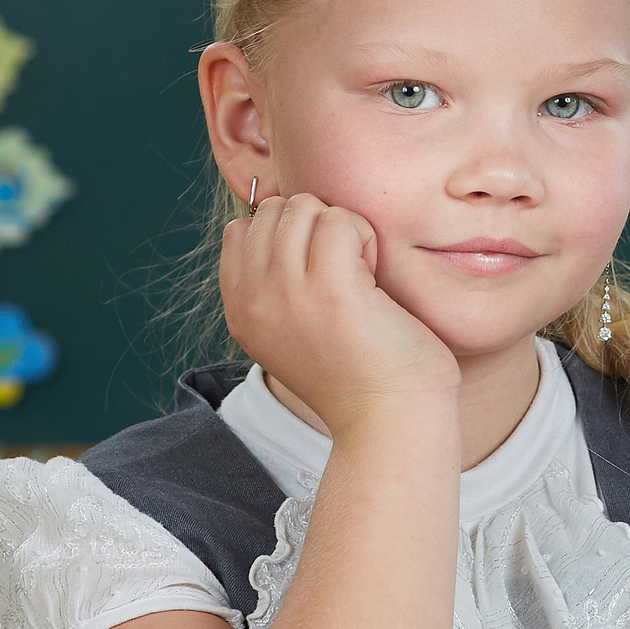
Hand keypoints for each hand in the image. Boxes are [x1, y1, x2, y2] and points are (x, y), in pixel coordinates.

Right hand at [219, 192, 458, 434]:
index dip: (285, 233)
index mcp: (240, 312)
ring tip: (359, 275)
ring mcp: (287, 293)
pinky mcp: (331, 287)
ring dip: (341, 228)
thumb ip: (275, 284)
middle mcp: (253, 301)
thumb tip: (284, 213)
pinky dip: (365, 237)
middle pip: (272, 211)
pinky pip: (341, 219)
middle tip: (343, 272)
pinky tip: (374, 279)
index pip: (240, 230)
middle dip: (313, 225)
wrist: (389, 421)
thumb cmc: (358, 371)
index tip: (315, 270)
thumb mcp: (292, 330)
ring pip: (304, 207)